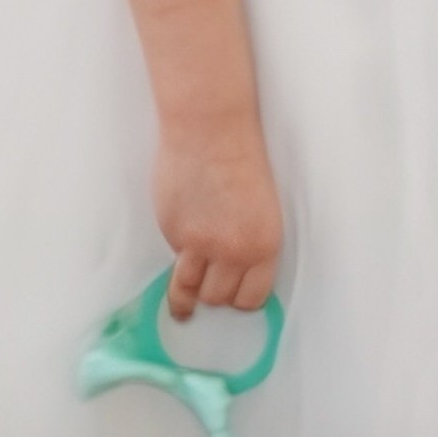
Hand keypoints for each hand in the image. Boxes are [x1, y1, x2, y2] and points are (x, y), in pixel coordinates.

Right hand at [155, 118, 282, 320]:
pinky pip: (174, 256)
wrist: (211, 128)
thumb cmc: (241, 158)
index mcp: (264, 245)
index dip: (243, 301)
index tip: (237, 302)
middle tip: (211, 293)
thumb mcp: (260, 209)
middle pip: (220, 297)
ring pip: (192, 290)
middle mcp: (233, 252)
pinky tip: (182, 236)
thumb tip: (231, 269)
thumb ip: (247, 242)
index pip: (252, 297)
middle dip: (216, 296)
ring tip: (183, 308)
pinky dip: (178, 252)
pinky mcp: (173, 232)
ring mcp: (199, 244)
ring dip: (188, 298)